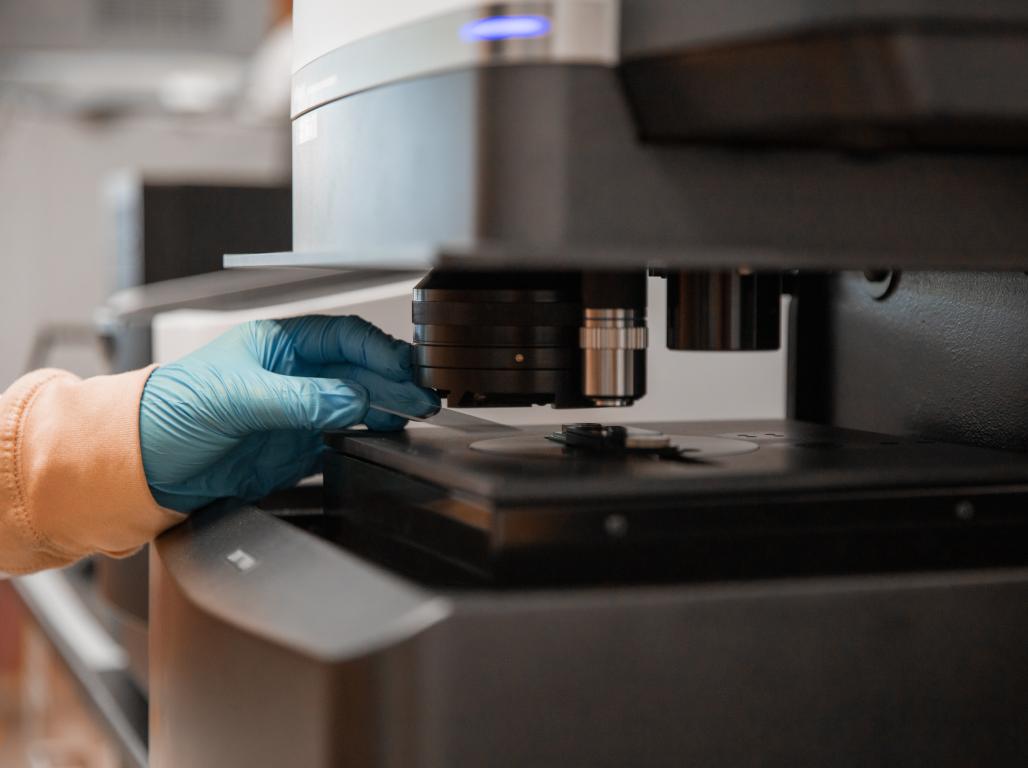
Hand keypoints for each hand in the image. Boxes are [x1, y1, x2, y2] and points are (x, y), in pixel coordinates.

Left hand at [139, 315, 438, 511]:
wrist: (142, 463)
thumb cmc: (171, 409)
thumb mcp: (236, 397)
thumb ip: (300, 400)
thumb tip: (352, 400)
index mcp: (279, 345)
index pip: (342, 338)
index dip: (377, 350)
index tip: (402, 369)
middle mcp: (293, 375)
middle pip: (357, 371)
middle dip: (393, 381)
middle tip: (422, 397)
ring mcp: (297, 411)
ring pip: (356, 404)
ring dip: (386, 408)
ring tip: (414, 415)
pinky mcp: (295, 447)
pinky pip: (341, 437)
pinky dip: (366, 437)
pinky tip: (384, 436)